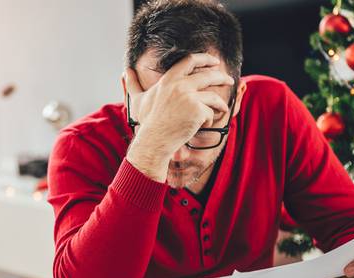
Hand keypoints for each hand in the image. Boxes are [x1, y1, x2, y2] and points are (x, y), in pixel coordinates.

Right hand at [124, 53, 232, 181]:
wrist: (154, 141)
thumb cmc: (147, 122)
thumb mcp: (138, 100)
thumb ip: (132, 84)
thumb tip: (124, 73)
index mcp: (168, 79)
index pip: (190, 61)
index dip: (204, 59)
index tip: (213, 62)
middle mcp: (180, 85)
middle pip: (209, 75)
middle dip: (221, 76)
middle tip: (229, 79)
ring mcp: (190, 98)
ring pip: (214, 96)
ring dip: (220, 103)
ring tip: (222, 109)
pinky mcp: (198, 111)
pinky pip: (211, 114)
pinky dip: (209, 120)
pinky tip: (202, 126)